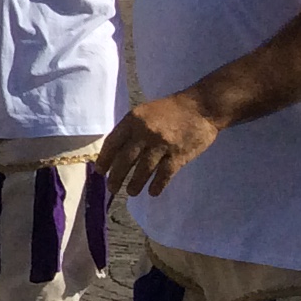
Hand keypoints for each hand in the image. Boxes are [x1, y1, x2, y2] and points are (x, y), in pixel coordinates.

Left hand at [99, 92, 220, 196]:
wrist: (201, 107)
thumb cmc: (170, 109)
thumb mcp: (144, 113)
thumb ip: (131, 129)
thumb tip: (116, 150)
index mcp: (133, 120)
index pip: (113, 143)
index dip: (105, 159)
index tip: (100, 171)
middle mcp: (145, 133)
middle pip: (125, 159)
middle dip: (116, 176)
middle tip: (112, 188)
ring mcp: (162, 145)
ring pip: (144, 169)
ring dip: (135, 183)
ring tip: (130, 192)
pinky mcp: (179, 155)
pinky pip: (165, 174)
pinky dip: (158, 185)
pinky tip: (153, 192)